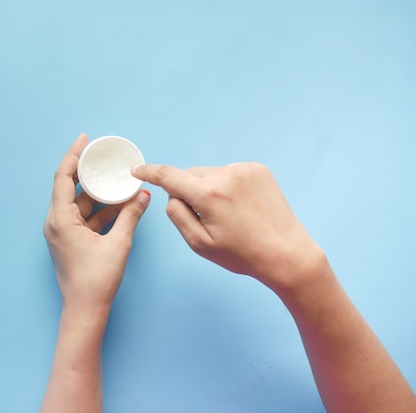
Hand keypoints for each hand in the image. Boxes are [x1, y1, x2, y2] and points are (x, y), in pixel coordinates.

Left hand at [44, 134, 150, 313]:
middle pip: (69, 188)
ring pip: (79, 204)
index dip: (73, 155)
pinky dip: (99, 210)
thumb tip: (143, 196)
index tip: (85, 140)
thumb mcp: (118, 244)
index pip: (62, 178)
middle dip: (88, 173)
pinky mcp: (70, 241)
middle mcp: (56, 223)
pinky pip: (83, 217)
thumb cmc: (97, 280)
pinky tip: (118, 206)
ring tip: (119, 183)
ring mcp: (62, 232)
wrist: (85, 310)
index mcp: (60, 220)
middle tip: (104, 158)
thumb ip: (131, 217)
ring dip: (98, 194)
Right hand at [131, 163, 321, 291]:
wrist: (286, 253)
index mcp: (208, 195)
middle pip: (190, 175)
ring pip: (209, 174)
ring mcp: (244, 169)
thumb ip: (177, 215)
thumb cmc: (242, 254)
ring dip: (209, 188)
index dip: (149, 172)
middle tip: (205, 219)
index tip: (136, 169)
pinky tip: (240, 206)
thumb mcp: (199, 244)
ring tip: (229, 215)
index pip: (168, 176)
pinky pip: (228, 172)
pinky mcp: (257, 169)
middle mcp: (225, 175)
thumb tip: (173, 195)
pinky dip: (226, 185)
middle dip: (188, 192)